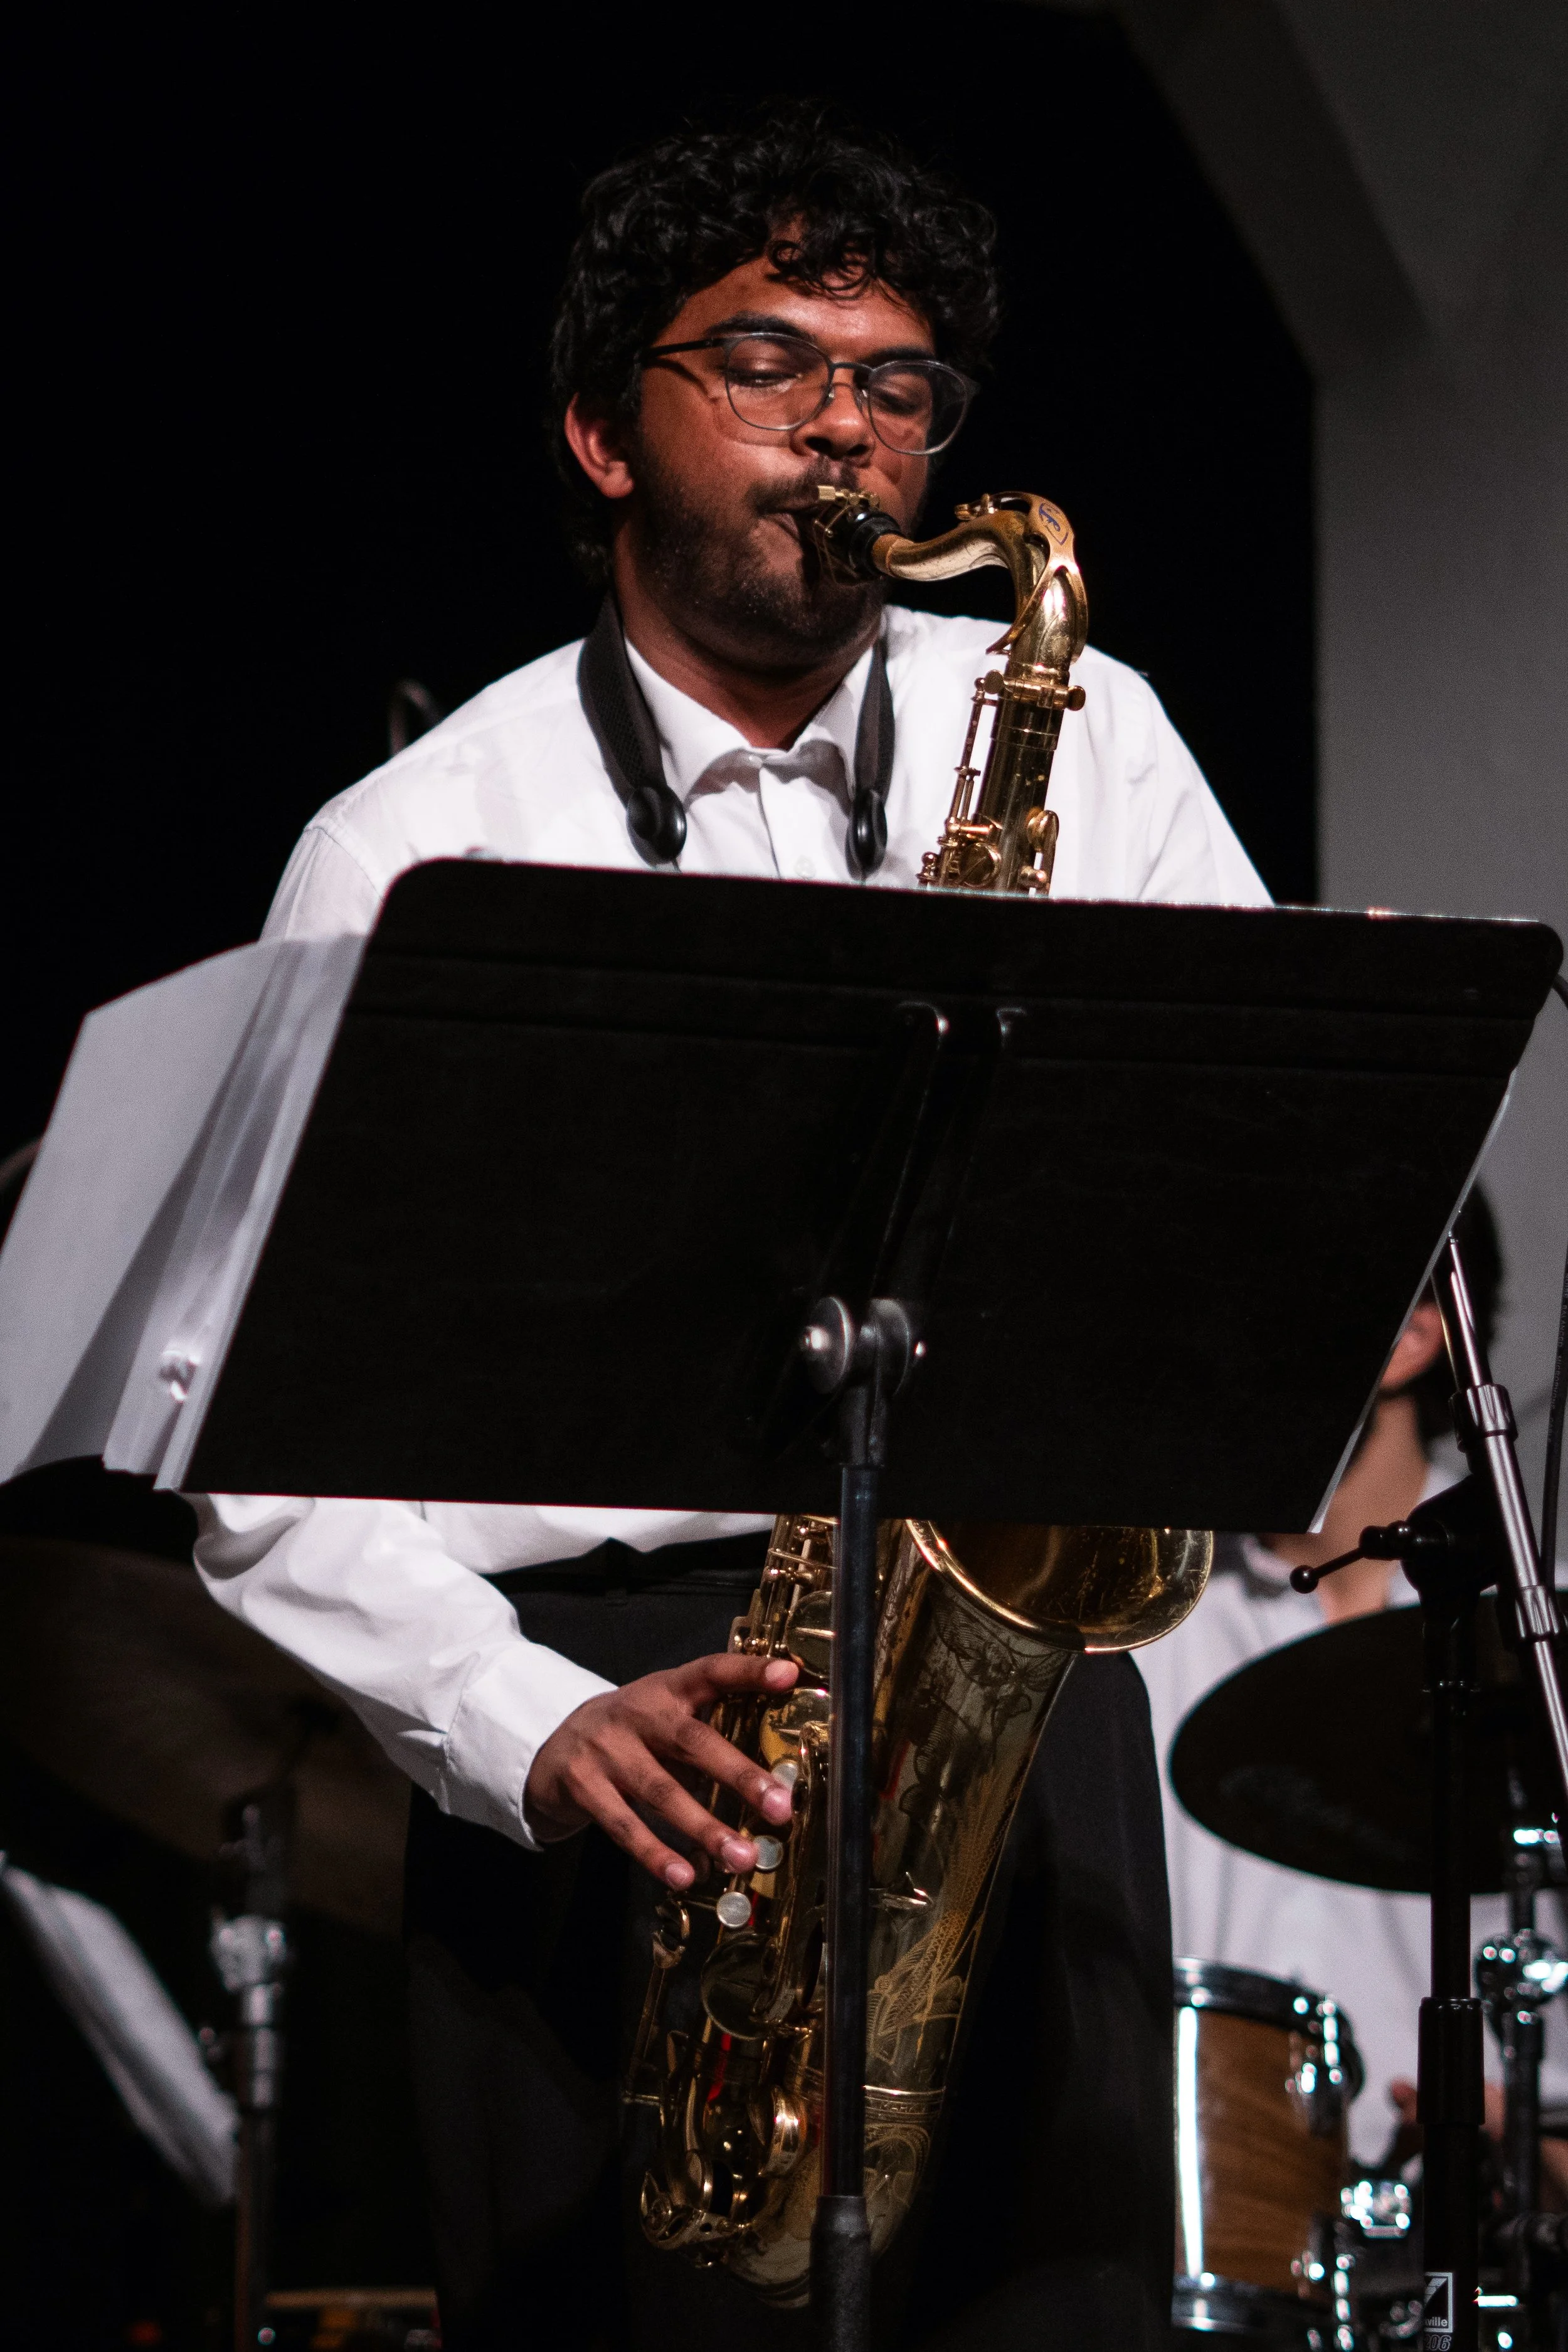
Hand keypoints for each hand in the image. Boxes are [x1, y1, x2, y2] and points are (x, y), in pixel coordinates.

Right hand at [524, 1651, 798, 1888]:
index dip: (748, 1670)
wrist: (552, 1748)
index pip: (711, 1671)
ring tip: (742, 1856)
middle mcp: (637, 1713)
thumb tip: (772, 1791)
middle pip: (692, 1741)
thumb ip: (708, 1739)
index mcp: (666, 1689)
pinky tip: (685, 1875)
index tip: (788, 1675)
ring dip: (705, 1827)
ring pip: (661, 1791)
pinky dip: (656, 1853)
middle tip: (780, 1806)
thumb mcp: (664, 1720)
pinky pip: (624, 1824)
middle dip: (739, 1775)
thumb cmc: (632, 1737)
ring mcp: (606, 1749)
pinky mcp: (582, 1786)